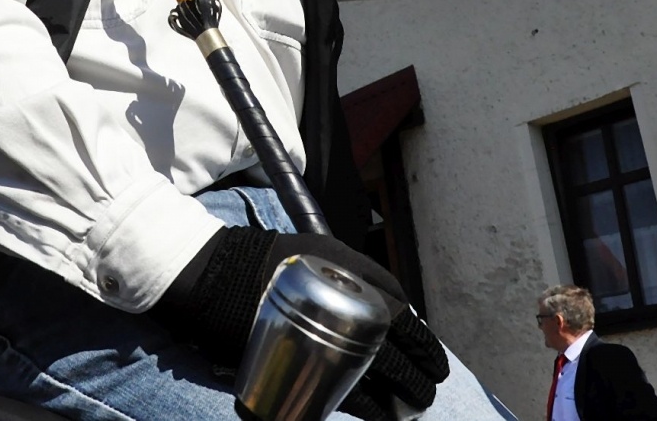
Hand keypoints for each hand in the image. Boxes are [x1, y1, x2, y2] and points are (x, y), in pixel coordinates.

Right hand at [151, 227, 448, 419]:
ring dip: (404, 393)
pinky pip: (353, 392)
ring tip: (413, 406)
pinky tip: (384, 416)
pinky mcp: (309, 361)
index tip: (434, 363)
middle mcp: (353, 305)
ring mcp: (330, 333)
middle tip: (427, 390)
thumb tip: (391, 310)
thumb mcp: (324, 253)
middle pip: (400, 348)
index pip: (407, 318)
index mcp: (360, 278)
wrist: (222, 276)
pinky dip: (373, 408)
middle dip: (420, 374)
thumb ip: (358, 277)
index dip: (425, 345)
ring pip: (383, 372)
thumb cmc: (274, 261)